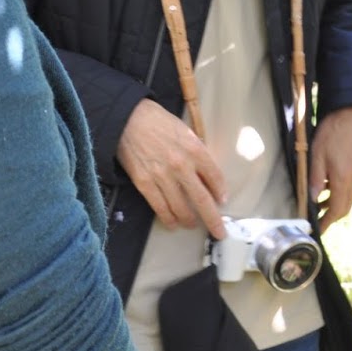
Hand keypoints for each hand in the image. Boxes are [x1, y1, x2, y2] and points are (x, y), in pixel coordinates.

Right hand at [116, 98, 227, 238]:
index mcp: (195, 149)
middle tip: (219, 232)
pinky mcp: (144, 183)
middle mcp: (182, 165)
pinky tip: (173, 224)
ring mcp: (162, 176)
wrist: (128, 119)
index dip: (221, 192)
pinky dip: (168, 218)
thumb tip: (206, 174)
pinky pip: (160, 207)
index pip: (215, 177)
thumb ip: (197, 152)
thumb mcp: (186, 132)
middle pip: (202, 199)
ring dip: (189, 220)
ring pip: (181, 208)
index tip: (223, 201)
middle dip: (213, 219)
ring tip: (193, 225)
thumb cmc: (159, 122)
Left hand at [309, 106, 351, 229]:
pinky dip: (345, 187)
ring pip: (351, 194)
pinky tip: (334, 178)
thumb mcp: (317, 154)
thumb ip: (314, 179)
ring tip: (322, 195)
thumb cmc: (333, 130)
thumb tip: (310, 200)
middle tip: (318, 215)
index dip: (327, 222)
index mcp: (344, 179)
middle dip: (332, 214)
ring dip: (337, 199)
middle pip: (346, 206)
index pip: (336, 210)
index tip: (318, 229)